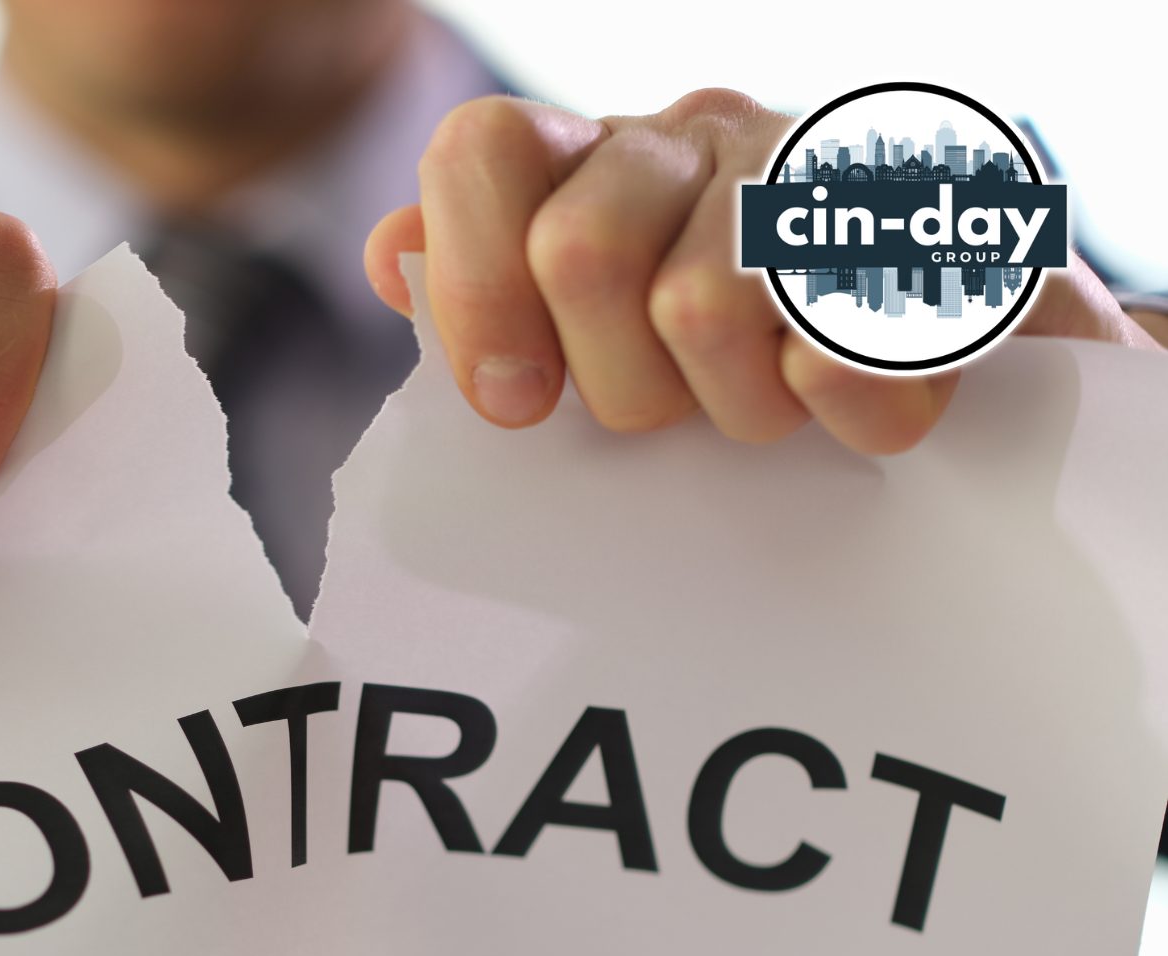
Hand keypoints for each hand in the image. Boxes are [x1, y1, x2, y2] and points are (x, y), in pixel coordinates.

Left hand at [366, 91, 1161, 454]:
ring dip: (739, 406)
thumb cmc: (752, 364)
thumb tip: (394, 258)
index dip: (477, 285)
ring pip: (699, 304)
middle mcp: (699, 135)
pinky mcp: (939, 222)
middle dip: (626, 384)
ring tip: (778, 409)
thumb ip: (498, 291)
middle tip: (684, 413)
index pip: (483, 154)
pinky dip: (843, 403)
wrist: (967, 343)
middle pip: (579, 254)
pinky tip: (855, 401)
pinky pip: (837, 338)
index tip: (515, 404)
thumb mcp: (607, 334)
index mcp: (603, 162)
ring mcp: (817, 162)